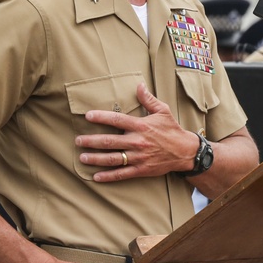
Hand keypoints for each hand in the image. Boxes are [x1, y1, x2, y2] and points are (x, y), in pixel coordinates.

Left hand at [76, 83, 197, 181]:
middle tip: (78, 141)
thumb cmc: (171, 130)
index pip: (116, 120)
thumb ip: (148, 99)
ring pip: (112, 158)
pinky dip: (108, 176)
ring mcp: (139, 157)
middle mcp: (137, 141)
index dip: (100, 117)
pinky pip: (122, 173)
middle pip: (109, 141)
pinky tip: (95, 176)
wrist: (184, 151)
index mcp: (141, 126)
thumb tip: (139, 86)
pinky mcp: (141, 169)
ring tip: (82, 157)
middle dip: (91, 141)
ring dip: (95, 158)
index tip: (87, 116)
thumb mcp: (162, 111)